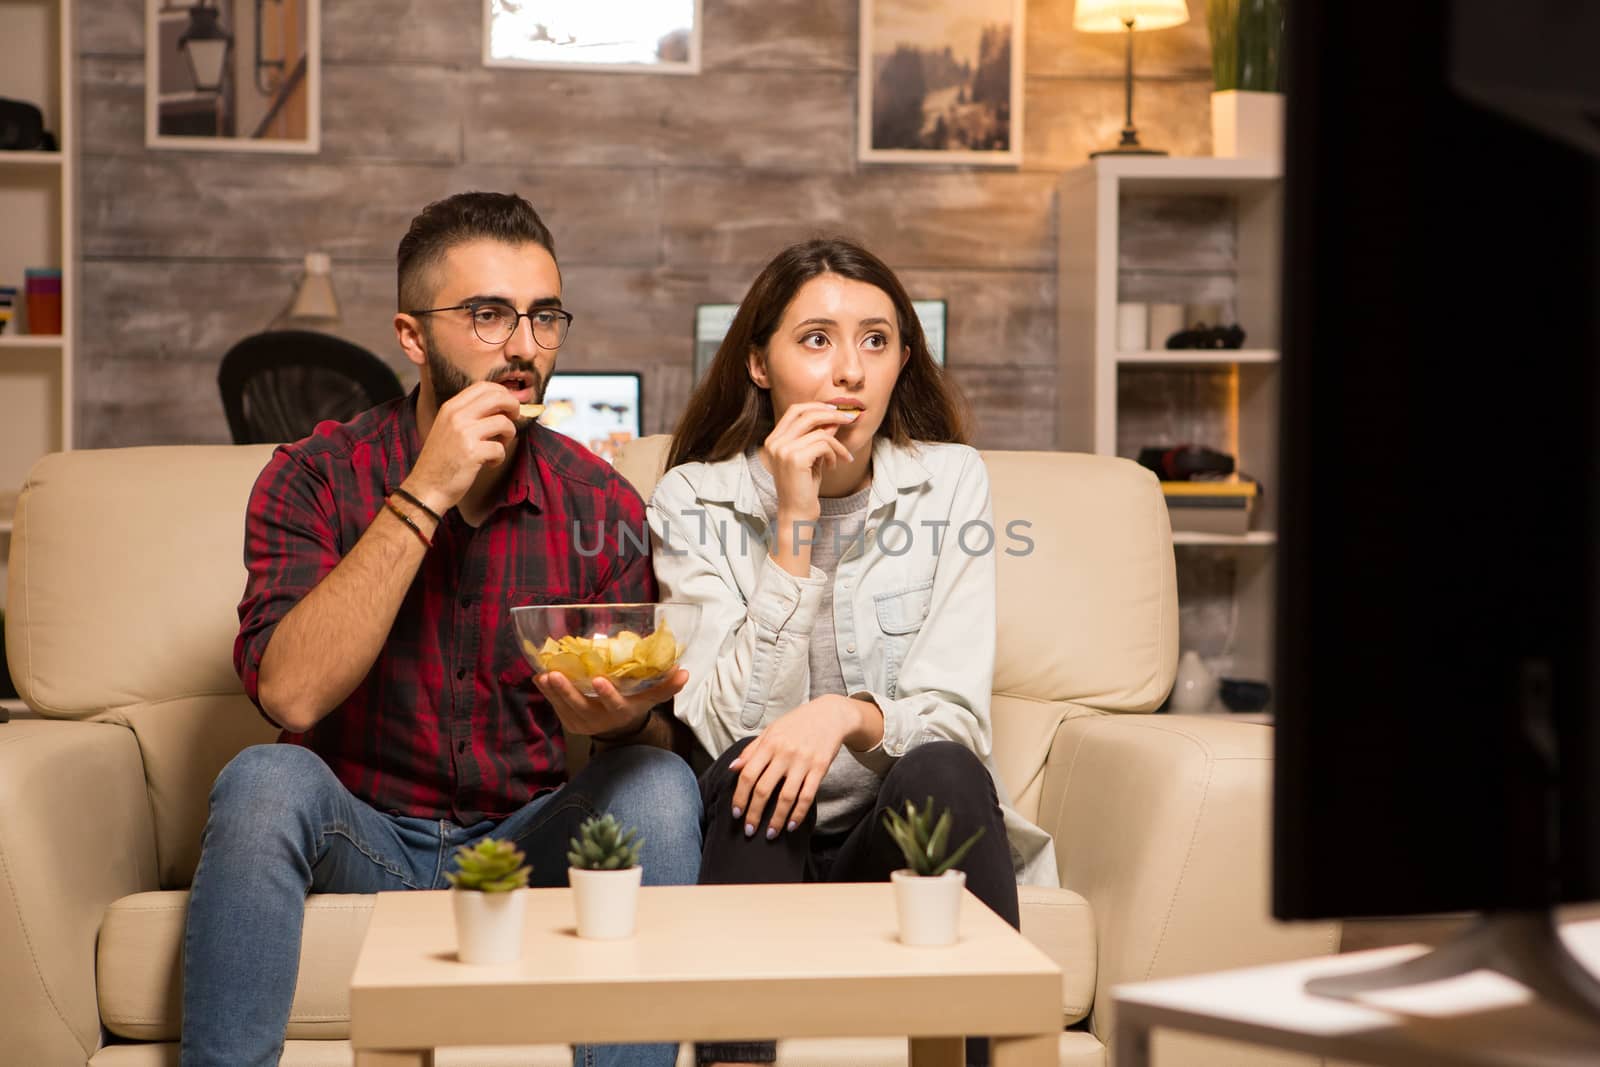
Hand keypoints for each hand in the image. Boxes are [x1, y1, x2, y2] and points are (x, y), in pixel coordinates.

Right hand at [403, 382, 519, 513]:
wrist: (426, 487)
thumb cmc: (441, 460)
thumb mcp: (448, 428)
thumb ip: (469, 415)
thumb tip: (501, 405)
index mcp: (451, 407)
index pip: (483, 387)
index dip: (502, 393)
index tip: (508, 405)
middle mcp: (457, 416)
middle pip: (497, 398)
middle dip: (513, 407)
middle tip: (514, 419)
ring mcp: (464, 433)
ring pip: (504, 423)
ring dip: (508, 435)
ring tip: (498, 446)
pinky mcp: (472, 452)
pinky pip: (500, 448)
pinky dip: (499, 458)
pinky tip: (489, 464)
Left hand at [534, 668, 687, 738]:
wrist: (617, 727)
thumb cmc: (634, 704)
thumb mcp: (650, 698)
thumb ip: (665, 686)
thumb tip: (684, 671)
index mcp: (620, 712)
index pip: (614, 705)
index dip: (607, 694)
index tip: (599, 680)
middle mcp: (600, 720)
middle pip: (581, 706)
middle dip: (567, 691)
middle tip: (555, 674)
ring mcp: (582, 723)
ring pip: (564, 707)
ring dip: (552, 691)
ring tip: (544, 674)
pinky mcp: (569, 722)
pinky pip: (556, 707)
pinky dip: (547, 694)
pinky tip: (540, 677)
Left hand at [729, 695, 858, 838]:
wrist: (830, 715)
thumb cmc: (797, 723)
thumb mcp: (771, 731)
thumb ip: (752, 750)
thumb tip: (733, 768)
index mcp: (769, 744)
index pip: (748, 775)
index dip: (739, 797)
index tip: (736, 813)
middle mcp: (784, 753)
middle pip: (764, 789)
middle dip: (754, 814)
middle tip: (749, 830)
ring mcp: (803, 762)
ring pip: (786, 797)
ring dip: (776, 819)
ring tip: (770, 834)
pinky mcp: (820, 769)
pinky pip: (807, 796)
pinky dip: (799, 814)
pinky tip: (792, 825)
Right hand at [759, 402, 856, 519]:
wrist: (797, 514)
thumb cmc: (804, 488)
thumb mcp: (811, 458)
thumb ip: (817, 437)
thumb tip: (833, 418)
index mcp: (774, 440)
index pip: (795, 410)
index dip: (817, 406)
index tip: (835, 411)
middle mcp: (775, 442)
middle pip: (806, 413)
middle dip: (831, 414)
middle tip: (849, 419)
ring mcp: (783, 450)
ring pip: (819, 431)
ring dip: (837, 443)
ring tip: (842, 457)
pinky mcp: (795, 459)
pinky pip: (824, 444)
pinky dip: (834, 453)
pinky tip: (833, 466)